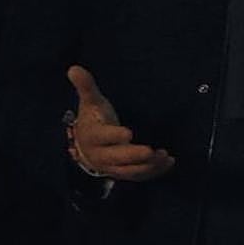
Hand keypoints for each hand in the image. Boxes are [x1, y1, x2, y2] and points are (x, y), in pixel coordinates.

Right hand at [66, 65, 174, 181]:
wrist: (86, 148)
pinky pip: (140, 176)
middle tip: (150, 151)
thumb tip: (74, 68)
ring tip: (164, 156)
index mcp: (93, 136)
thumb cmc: (92, 120)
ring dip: (148, 166)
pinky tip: (169, 162)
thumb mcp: (90, 102)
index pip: (103, 137)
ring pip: (130, 171)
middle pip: (118, 158)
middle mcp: (102, 155)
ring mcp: (114, 168)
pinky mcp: (125, 173)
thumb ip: (86, 86)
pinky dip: (155, 171)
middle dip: (134, 156)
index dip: (114, 136)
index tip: (129, 133)